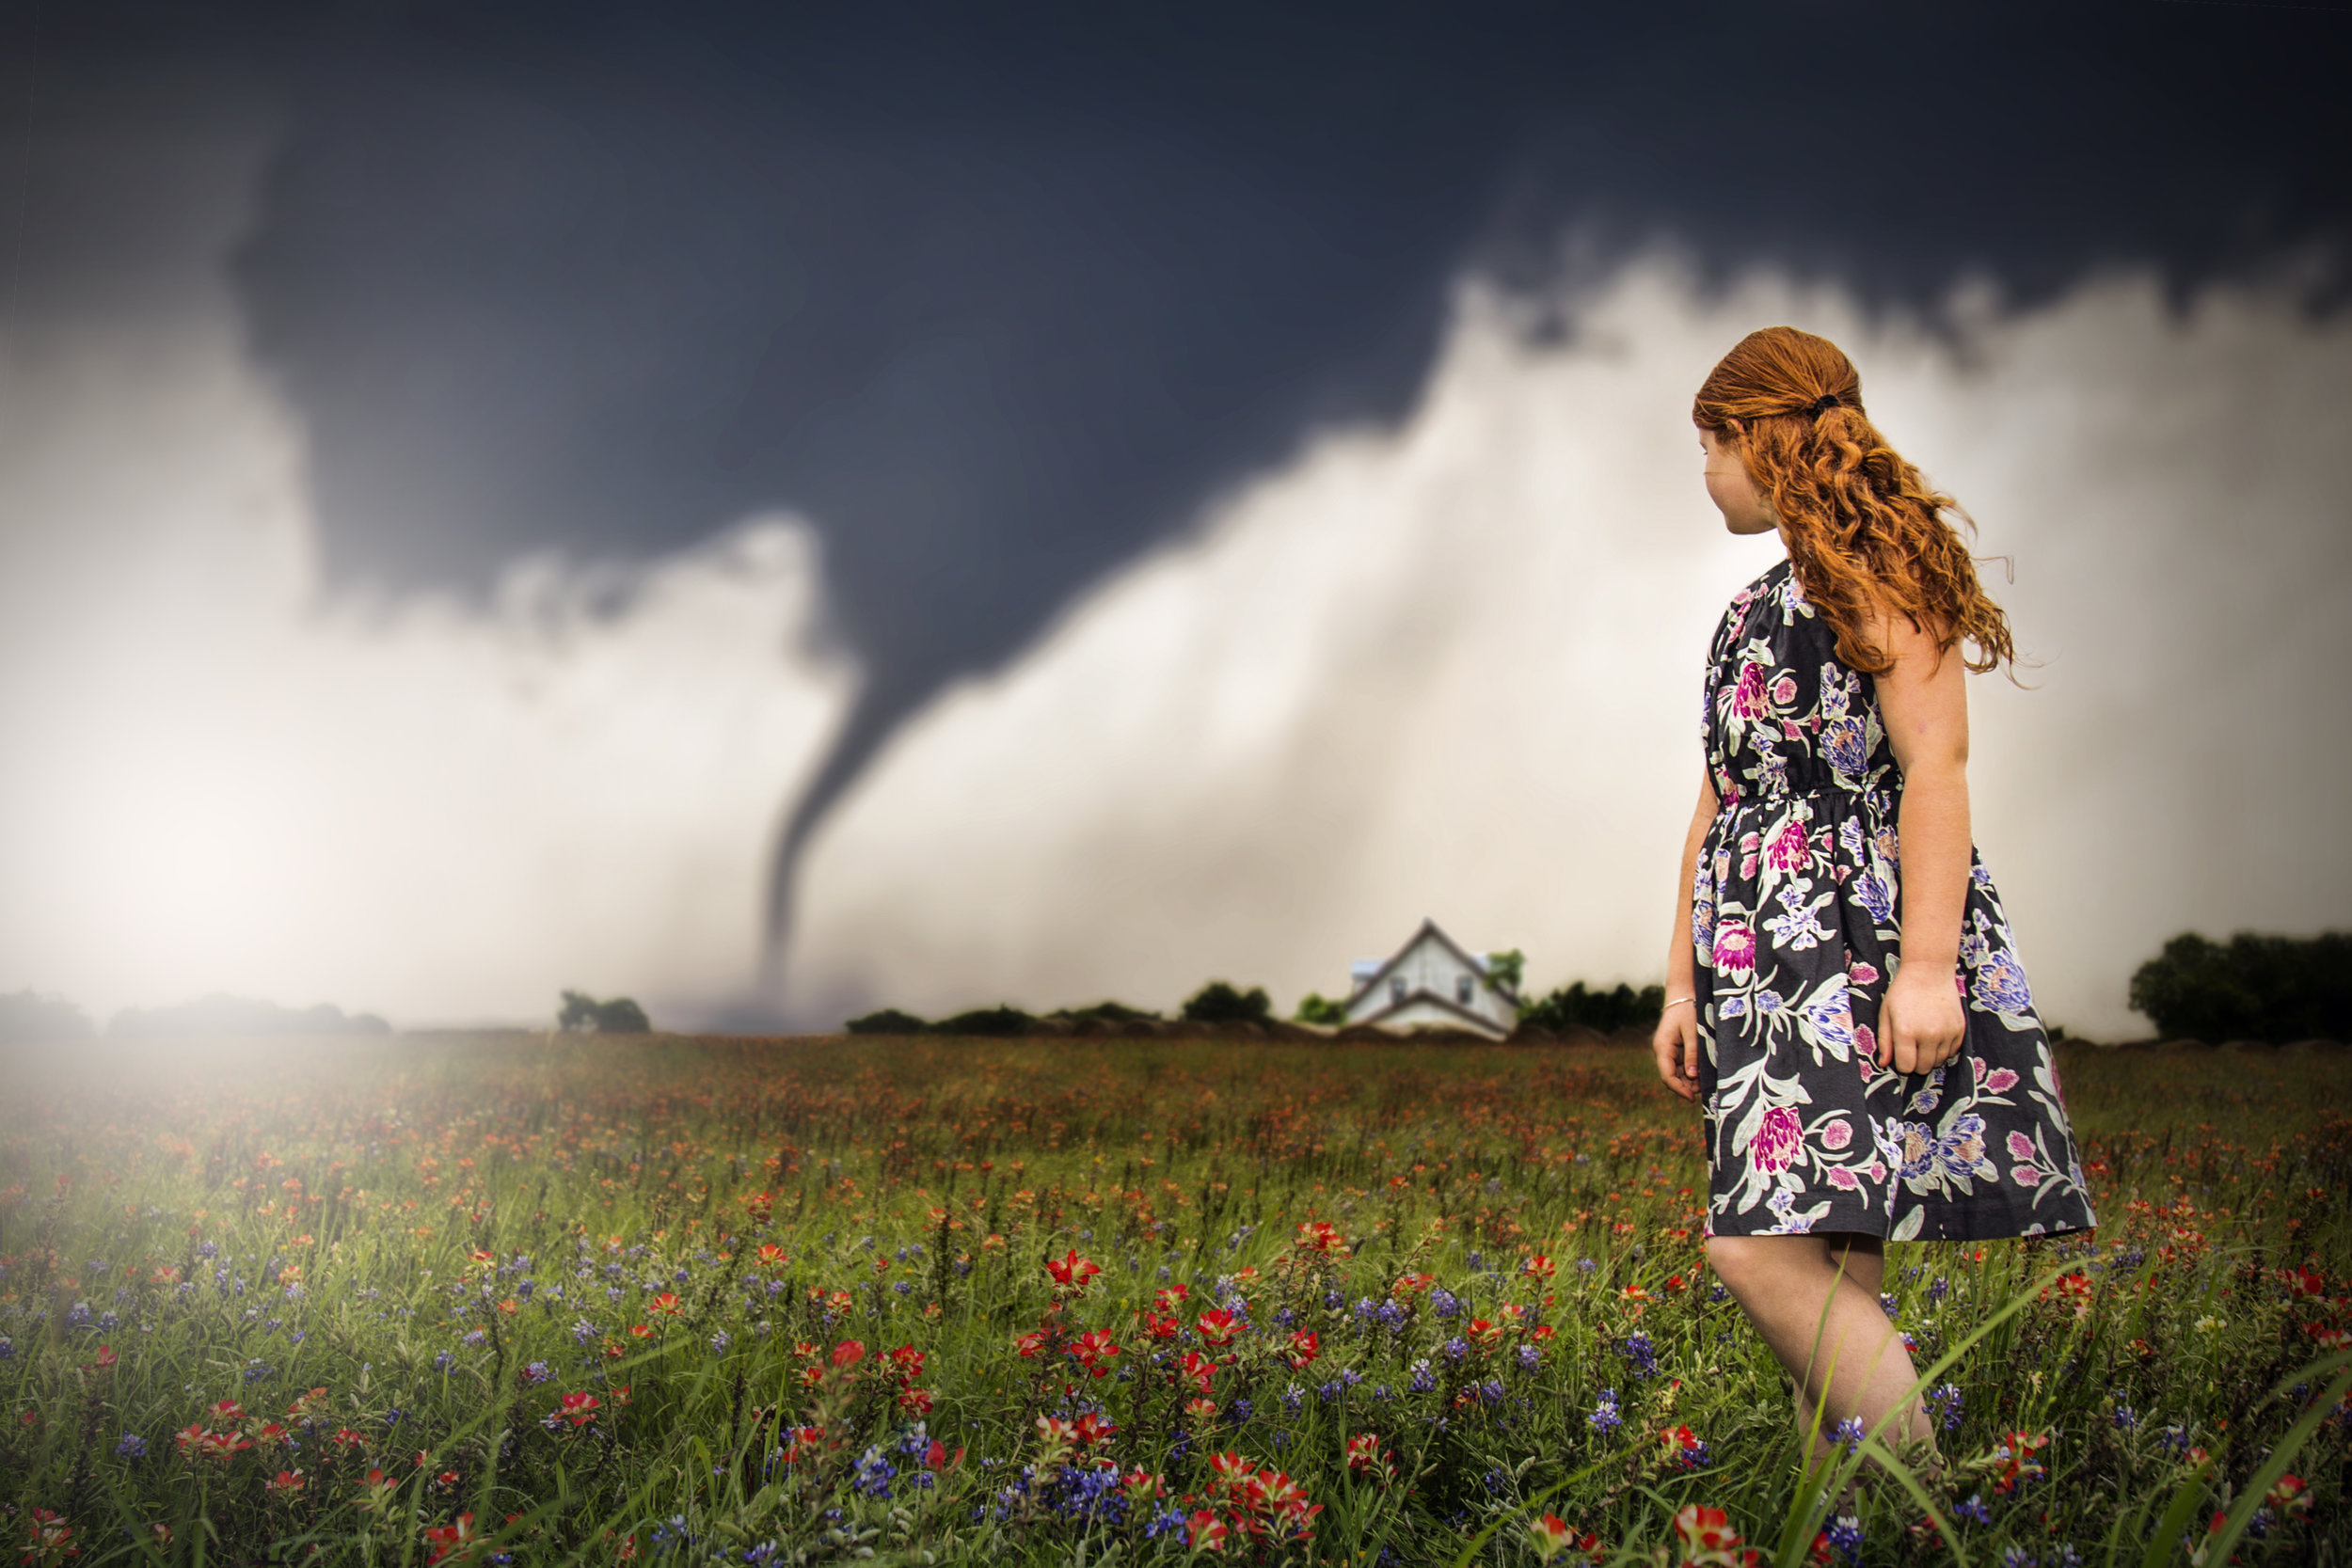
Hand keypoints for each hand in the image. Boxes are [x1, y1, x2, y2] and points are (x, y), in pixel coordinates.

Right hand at [1652, 997, 1700, 1102]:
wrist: (1683, 995)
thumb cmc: (1688, 1011)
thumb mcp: (1692, 1032)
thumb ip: (1692, 1054)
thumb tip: (1691, 1076)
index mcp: (1663, 1047)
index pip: (1667, 1075)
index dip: (1679, 1089)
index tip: (1692, 1098)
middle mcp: (1663, 1051)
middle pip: (1672, 1077)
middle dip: (1686, 1086)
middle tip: (1705, 1089)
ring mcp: (1668, 1050)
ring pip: (1677, 1073)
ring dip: (1690, 1080)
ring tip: (1706, 1081)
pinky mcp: (1675, 1049)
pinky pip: (1681, 1065)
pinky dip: (1691, 1071)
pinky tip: (1703, 1073)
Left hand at [1878, 961, 1965, 1075]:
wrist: (1929, 971)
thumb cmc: (1903, 992)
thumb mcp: (1886, 1014)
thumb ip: (1884, 1041)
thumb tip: (1883, 1063)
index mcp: (1906, 1031)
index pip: (1906, 1067)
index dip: (1901, 1064)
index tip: (1901, 1053)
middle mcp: (1929, 1035)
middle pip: (1924, 1068)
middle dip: (1916, 1062)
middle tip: (1912, 1046)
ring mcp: (1947, 1033)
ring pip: (1939, 1062)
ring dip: (1930, 1056)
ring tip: (1923, 1038)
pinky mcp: (1960, 1029)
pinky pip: (1952, 1052)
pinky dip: (1943, 1049)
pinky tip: (1936, 1033)